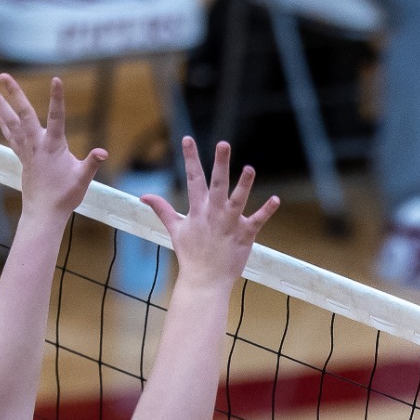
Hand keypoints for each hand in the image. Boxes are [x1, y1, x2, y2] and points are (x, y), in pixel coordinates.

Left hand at [0, 74, 107, 223]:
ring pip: (11, 122)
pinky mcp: (23, 157)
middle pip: (23, 114)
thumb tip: (103, 153)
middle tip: (3, 75)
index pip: (57, 117)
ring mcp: (27, 150)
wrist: (44, 212)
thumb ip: (92, 163)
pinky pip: (10, 135)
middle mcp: (36, 144)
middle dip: (13, 94)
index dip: (57, 98)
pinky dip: (3, 123)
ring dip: (0, 105)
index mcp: (53, 146)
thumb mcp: (83, 179)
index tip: (56, 79)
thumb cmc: (66, 196)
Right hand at [140, 137, 278, 286]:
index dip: (190, 158)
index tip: (187, 139)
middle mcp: (213, 214)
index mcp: (197, 210)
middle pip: (217, 184)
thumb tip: (144, 196)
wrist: (204, 280)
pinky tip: (275, 200)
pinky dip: (266, 211)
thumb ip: (162, 209)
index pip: (193, 179)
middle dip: (220, 164)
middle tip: (223, 144)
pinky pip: (257, 221)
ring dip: (244, 185)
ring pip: (237, 200)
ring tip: (249, 169)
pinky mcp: (244, 235)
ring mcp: (229, 224)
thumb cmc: (191, 254)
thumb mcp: (175, 229)